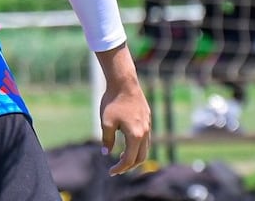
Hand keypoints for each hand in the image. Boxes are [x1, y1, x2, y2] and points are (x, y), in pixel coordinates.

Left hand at [96, 45, 151, 174]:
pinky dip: (138, 146)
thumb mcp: (106, 122)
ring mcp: (148, 126)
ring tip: (121, 157)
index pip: (129, 160)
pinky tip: (127, 143)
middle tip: (117, 169)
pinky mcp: (147, 119)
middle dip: (129, 166)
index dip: (120, 168)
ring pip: (145, 148)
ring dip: (135, 156)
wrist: (124, 83)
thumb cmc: (113, 102)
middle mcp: (145, 133)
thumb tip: (106, 153)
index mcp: (135, 136)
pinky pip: (145, 139)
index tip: (111, 172)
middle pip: (141, 158)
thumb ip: (107, 140)